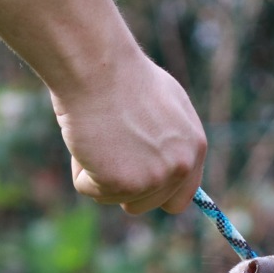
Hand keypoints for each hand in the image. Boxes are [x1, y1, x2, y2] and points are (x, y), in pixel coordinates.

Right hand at [49, 56, 206, 214]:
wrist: (98, 67)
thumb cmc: (122, 75)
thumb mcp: (165, 105)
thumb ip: (170, 139)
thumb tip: (160, 161)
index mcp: (194, 148)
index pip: (180, 198)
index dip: (153, 195)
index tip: (133, 185)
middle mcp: (179, 167)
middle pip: (142, 205)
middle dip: (119, 186)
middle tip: (106, 150)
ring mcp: (153, 178)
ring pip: (112, 197)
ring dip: (97, 173)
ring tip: (97, 134)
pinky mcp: (123, 184)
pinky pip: (88, 189)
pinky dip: (80, 169)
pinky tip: (86, 137)